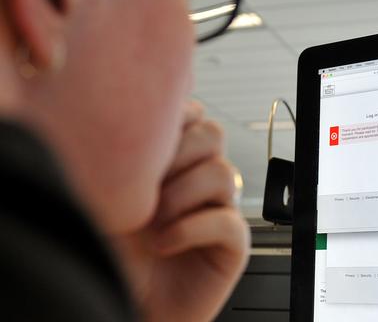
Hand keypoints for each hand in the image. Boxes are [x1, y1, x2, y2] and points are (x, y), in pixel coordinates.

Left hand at [112, 102, 250, 321]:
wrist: (127, 307)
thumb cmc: (112, 255)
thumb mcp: (105, 198)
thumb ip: (118, 159)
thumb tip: (118, 122)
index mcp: (174, 162)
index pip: (192, 115)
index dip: (175, 118)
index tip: (145, 143)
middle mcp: (199, 181)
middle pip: (213, 134)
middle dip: (178, 154)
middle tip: (147, 186)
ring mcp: (219, 210)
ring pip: (222, 172)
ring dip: (182, 194)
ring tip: (153, 222)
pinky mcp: (233, 244)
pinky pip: (227, 221)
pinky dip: (191, 229)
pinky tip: (164, 243)